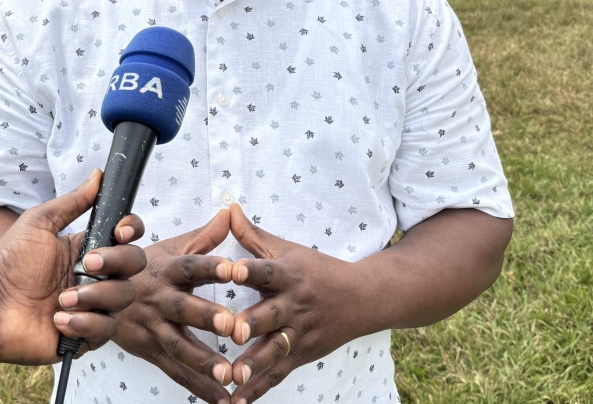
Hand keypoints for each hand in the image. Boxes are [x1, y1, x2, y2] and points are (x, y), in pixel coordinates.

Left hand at [0, 169, 147, 366]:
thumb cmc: (7, 262)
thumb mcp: (39, 224)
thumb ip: (73, 202)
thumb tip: (98, 174)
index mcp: (87, 249)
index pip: (127, 238)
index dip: (131, 232)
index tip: (120, 232)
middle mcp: (95, 277)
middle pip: (134, 265)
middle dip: (115, 262)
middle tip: (86, 264)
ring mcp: (93, 306)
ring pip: (123, 298)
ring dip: (95, 296)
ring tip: (62, 299)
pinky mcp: (85, 335)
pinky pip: (105, 329)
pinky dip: (84, 323)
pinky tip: (58, 320)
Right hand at [112, 209, 236, 403]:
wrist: (93, 294)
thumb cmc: (140, 269)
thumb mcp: (168, 248)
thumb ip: (202, 236)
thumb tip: (230, 213)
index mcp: (167, 270)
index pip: (190, 265)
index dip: (210, 266)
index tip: (234, 269)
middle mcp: (159, 299)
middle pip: (183, 307)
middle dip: (206, 317)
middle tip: (232, 325)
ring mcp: (153, 327)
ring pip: (178, 344)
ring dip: (203, 360)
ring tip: (227, 373)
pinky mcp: (150, 351)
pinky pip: (175, 371)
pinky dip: (199, 386)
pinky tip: (222, 398)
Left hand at [226, 205, 367, 403]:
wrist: (364, 299)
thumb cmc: (317, 270)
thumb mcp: (288, 250)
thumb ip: (253, 235)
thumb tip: (228, 208)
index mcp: (289, 275)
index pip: (268, 271)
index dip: (250, 270)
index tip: (231, 270)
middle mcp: (294, 305)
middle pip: (271, 315)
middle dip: (253, 324)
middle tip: (233, 330)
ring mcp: (299, 333)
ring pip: (274, 351)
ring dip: (253, 364)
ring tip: (231, 377)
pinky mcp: (300, 355)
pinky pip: (277, 375)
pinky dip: (258, 390)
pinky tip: (236, 402)